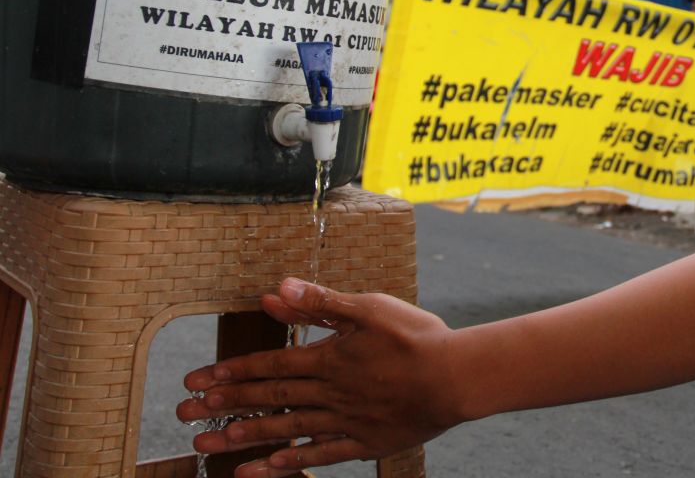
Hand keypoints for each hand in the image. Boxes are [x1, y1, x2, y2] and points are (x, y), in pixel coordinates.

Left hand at [177, 278, 462, 476]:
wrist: (455, 378)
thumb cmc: (416, 337)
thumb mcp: (368, 308)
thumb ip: (320, 302)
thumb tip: (273, 291)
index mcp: (328, 358)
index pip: (269, 365)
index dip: (231, 372)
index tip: (196, 382)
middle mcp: (329, 393)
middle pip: (268, 400)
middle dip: (223, 406)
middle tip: (183, 416)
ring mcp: (344, 421)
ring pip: (285, 430)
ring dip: (244, 437)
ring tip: (207, 447)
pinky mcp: (363, 443)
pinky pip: (318, 455)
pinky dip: (289, 463)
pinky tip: (263, 469)